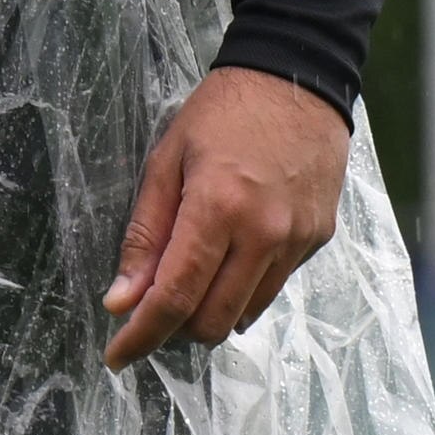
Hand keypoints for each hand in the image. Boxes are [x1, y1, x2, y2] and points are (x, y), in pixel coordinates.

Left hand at [101, 65, 348, 368]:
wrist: (297, 77)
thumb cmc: (222, 112)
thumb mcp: (167, 159)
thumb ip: (145, 234)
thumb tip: (121, 301)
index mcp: (217, 208)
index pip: (174, 297)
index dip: (140, 335)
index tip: (116, 357)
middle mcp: (263, 235)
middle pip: (212, 321)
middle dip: (174, 329)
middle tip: (151, 309)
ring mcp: (297, 241)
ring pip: (245, 314)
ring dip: (209, 314)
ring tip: (189, 285)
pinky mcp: (318, 240)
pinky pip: (272, 289)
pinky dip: (243, 291)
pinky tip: (230, 259)